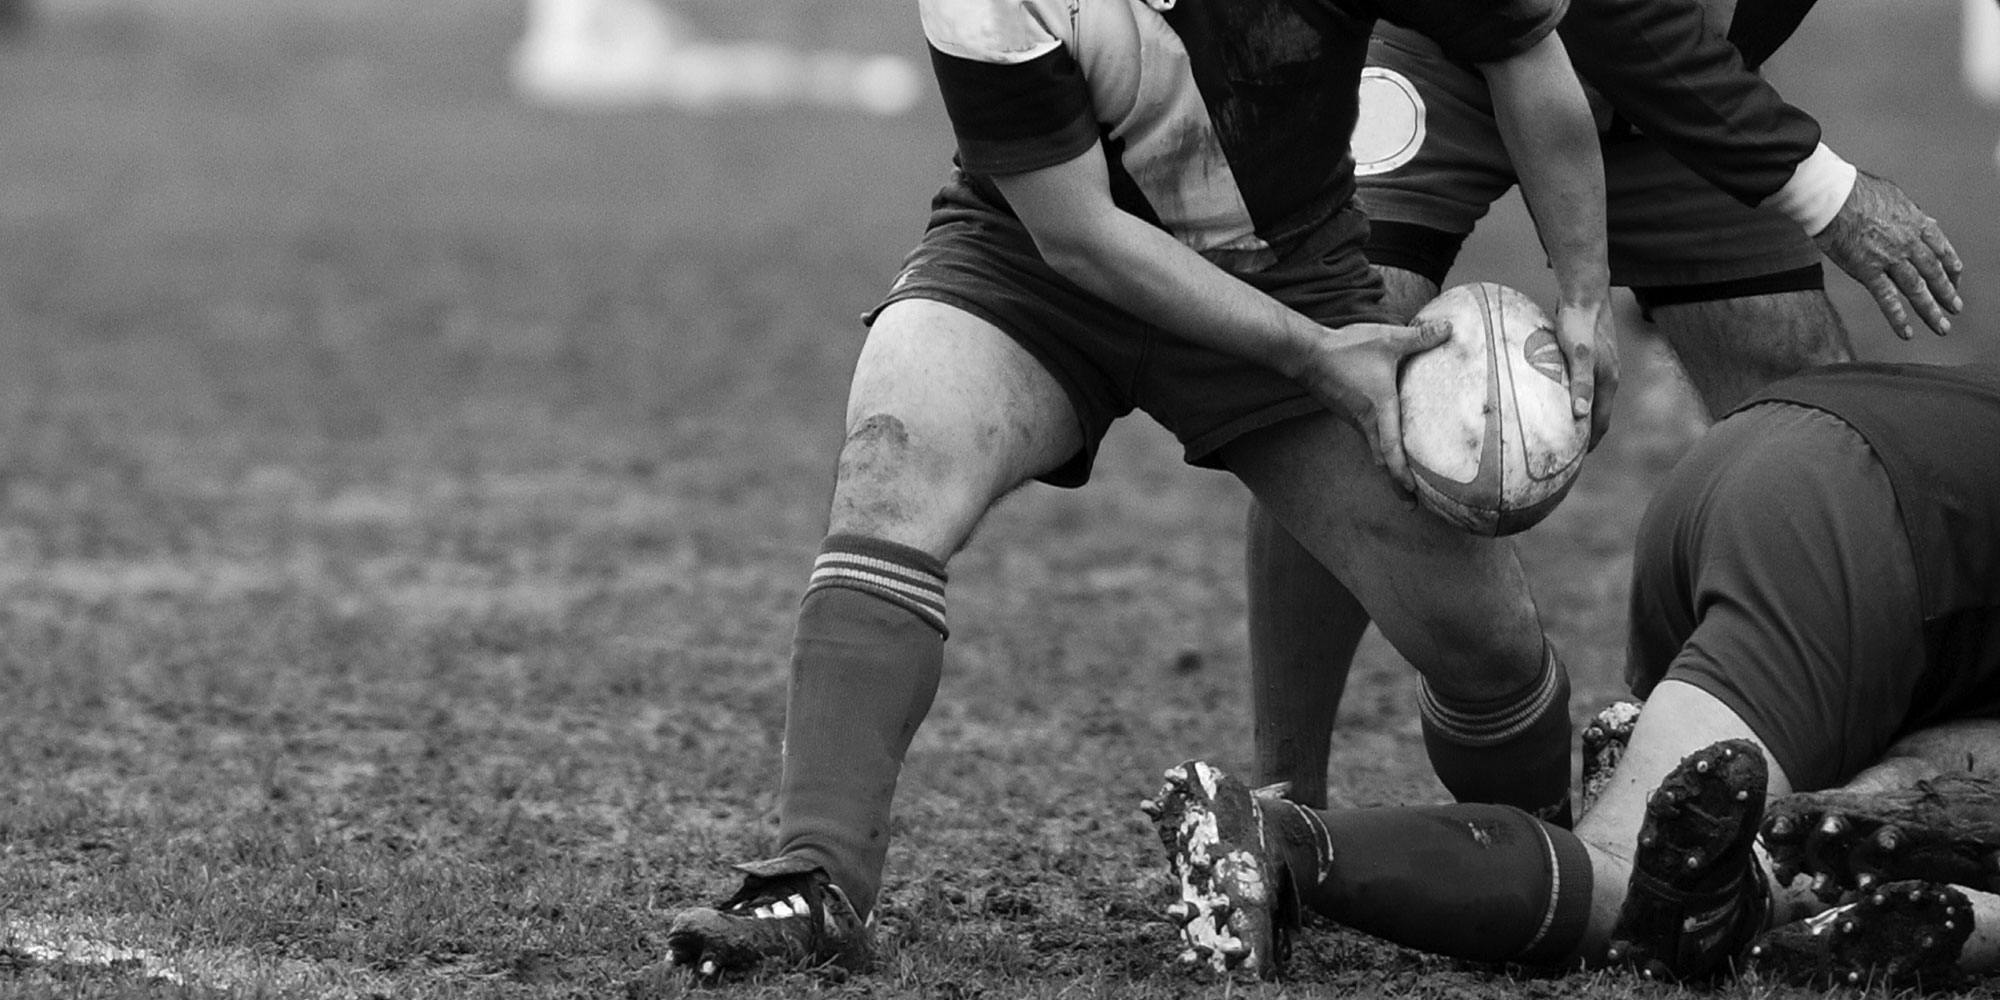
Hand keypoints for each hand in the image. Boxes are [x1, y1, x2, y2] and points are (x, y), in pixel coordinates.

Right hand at [1294, 319, 1452, 493]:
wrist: (1307, 353)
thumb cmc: (1347, 349)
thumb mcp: (1388, 339)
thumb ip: (1420, 336)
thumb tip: (1451, 329)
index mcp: (1379, 410)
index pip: (1391, 450)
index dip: (1402, 474)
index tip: (1413, 493)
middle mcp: (1365, 421)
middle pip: (1381, 461)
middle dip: (1396, 484)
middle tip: (1411, 503)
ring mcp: (1354, 420)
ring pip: (1373, 450)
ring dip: (1388, 467)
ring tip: (1403, 479)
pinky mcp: (1347, 412)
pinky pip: (1366, 438)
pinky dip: (1379, 450)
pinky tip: (1387, 444)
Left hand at [1554, 298, 1618, 448]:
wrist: (1586, 292)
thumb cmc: (1579, 323)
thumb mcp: (1577, 354)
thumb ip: (1580, 383)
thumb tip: (1580, 415)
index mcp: (1607, 381)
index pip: (1601, 423)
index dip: (1589, 443)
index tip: (1574, 462)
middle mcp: (1608, 377)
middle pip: (1598, 414)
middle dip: (1585, 435)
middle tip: (1564, 453)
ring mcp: (1601, 366)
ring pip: (1591, 399)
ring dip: (1579, 416)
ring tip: (1560, 430)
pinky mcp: (1590, 356)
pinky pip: (1583, 384)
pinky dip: (1574, 397)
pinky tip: (1555, 397)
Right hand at [1814, 172, 1963, 338]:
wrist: (1833, 197)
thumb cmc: (1857, 190)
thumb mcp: (1894, 195)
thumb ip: (1909, 213)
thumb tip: (1921, 220)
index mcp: (1916, 223)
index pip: (1942, 249)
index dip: (1951, 267)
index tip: (1956, 278)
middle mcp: (1909, 243)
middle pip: (1934, 273)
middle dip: (1947, 293)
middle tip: (1955, 308)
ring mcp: (1890, 259)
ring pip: (1917, 289)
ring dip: (1931, 310)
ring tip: (1942, 327)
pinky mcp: (1867, 271)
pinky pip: (1887, 299)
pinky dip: (1899, 318)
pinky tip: (1907, 333)